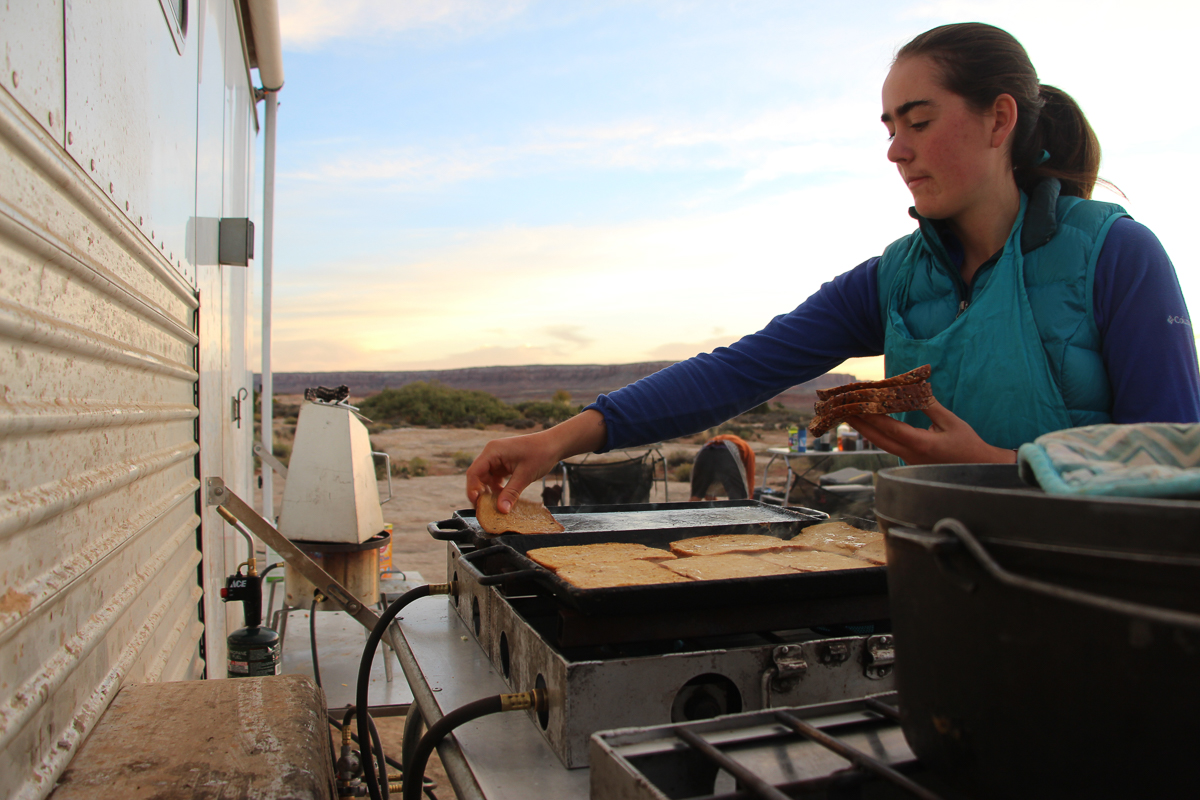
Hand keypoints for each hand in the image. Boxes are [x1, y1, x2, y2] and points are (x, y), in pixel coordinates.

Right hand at [465, 410, 607, 512]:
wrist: (554, 444)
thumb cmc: (540, 454)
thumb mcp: (525, 476)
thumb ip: (511, 493)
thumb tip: (501, 510)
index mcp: (493, 451)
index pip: (474, 472)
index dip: (472, 489)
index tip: (476, 504)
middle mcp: (492, 454)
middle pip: (478, 477)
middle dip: (481, 493)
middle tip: (485, 510)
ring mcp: (497, 459)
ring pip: (486, 479)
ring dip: (490, 492)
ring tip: (494, 508)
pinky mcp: (504, 464)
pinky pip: (495, 479)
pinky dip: (498, 489)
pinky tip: (503, 500)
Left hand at [845, 399, 1016, 464]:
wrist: (979, 469)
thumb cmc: (968, 445)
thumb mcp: (951, 422)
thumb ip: (930, 405)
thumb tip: (914, 388)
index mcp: (920, 444)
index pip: (888, 427)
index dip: (870, 414)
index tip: (854, 403)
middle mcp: (909, 454)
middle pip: (875, 438)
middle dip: (857, 423)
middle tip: (840, 409)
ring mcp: (908, 460)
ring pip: (879, 443)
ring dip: (864, 429)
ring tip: (849, 415)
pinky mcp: (910, 461)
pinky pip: (887, 445)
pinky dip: (876, 434)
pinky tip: (869, 425)